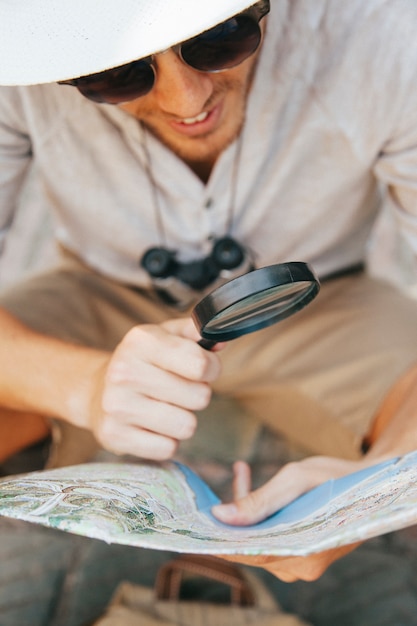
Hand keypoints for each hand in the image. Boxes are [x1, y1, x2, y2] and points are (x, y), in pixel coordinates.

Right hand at [88, 318, 222, 459]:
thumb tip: (220, 340)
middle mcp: (124, 371)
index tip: (203, 370)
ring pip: (186, 426)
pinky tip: (152, 426)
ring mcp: (116, 405)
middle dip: (197, 395)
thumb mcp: (165, 336)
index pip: (200, 364)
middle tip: (179, 390)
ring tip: (165, 407)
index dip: (211, 369)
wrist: (97, 391)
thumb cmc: (143, 362)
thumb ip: (195, 332)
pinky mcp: (114, 436)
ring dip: (183, 419)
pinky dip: (166, 441)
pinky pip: (167, 448)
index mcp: (141, 342)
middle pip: (199, 397)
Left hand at [212, 456, 368, 580]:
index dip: (220, 540)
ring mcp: (298, 561)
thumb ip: (259, 500)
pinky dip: (256, 508)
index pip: (249, 554)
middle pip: (251, 546)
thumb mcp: (296, 480)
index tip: (197, 523)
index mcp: (302, 554)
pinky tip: (245, 473)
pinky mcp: (296, 549)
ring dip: (245, 507)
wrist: (370, 483)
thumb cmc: (337, 478)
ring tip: (240, 473)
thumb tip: (220, 515)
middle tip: (209, 493)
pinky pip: (266, 532)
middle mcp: (299, 566)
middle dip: (231, 519)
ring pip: (257, 537)